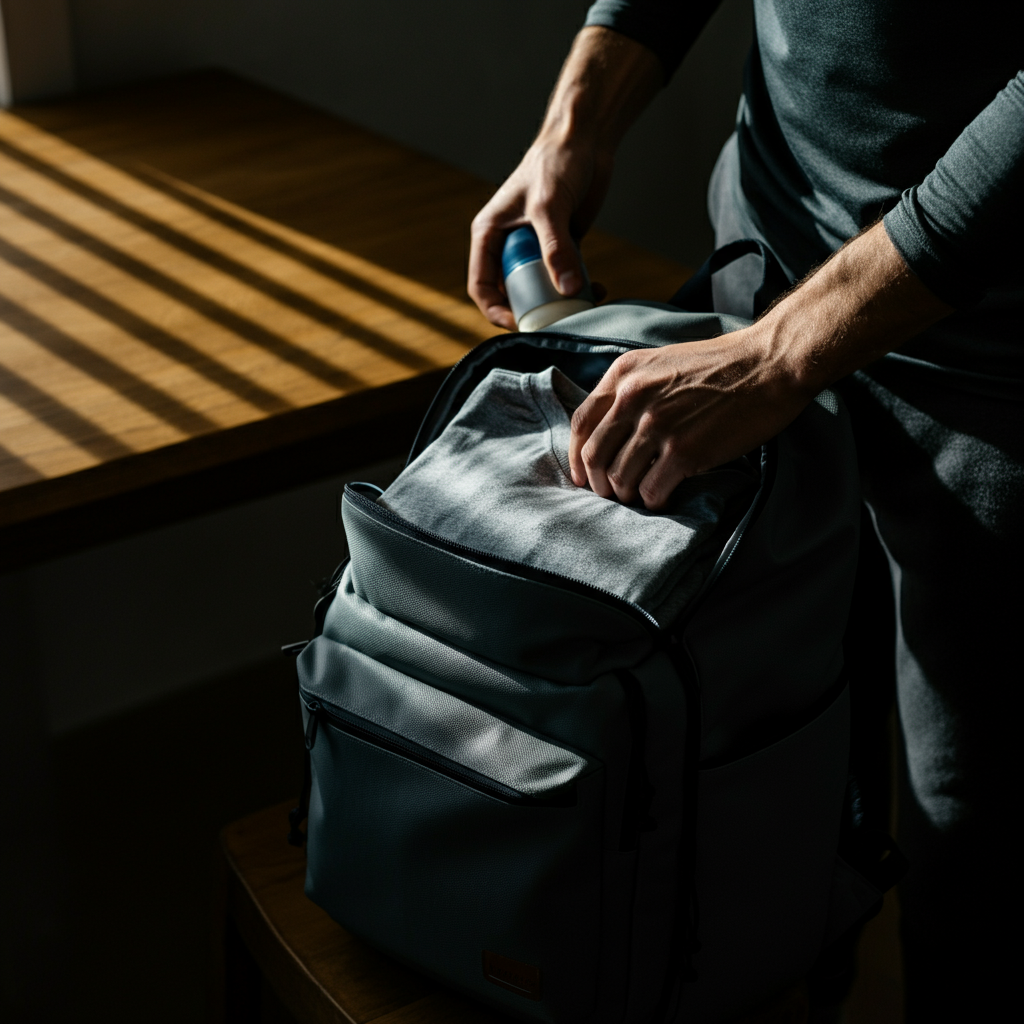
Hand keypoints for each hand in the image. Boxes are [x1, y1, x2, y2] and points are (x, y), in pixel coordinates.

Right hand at [469, 138, 611, 329]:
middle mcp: (507, 244)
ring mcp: (534, 247)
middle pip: (512, 292)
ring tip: (580, 307)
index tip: (519, 324)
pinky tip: (596, 290)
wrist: (584, 140)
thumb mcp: (550, 208)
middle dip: (532, 310)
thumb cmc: (555, 164)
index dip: (495, 310)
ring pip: (540, 288)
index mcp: (489, 234)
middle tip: (555, 321)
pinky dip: (577, 288)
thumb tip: (567, 290)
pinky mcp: (559, 246)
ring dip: (559, 302)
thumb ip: (556, 250)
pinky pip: (563, 277)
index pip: (481, 284)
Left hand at [568, 329, 807, 509]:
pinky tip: (665, 497)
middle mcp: (633, 398)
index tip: (584, 475)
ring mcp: (657, 426)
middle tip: (612, 494)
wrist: (769, 364)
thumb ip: (631, 389)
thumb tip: (609, 430)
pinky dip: (654, 501)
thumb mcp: (661, 363)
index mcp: (624, 374)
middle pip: (595, 455)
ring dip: (627, 495)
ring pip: (619, 479)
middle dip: (600, 483)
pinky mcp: (684, 451)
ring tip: (642, 496)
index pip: (580, 422)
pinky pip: (651, 491)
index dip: (576, 456)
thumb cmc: (721, 365)